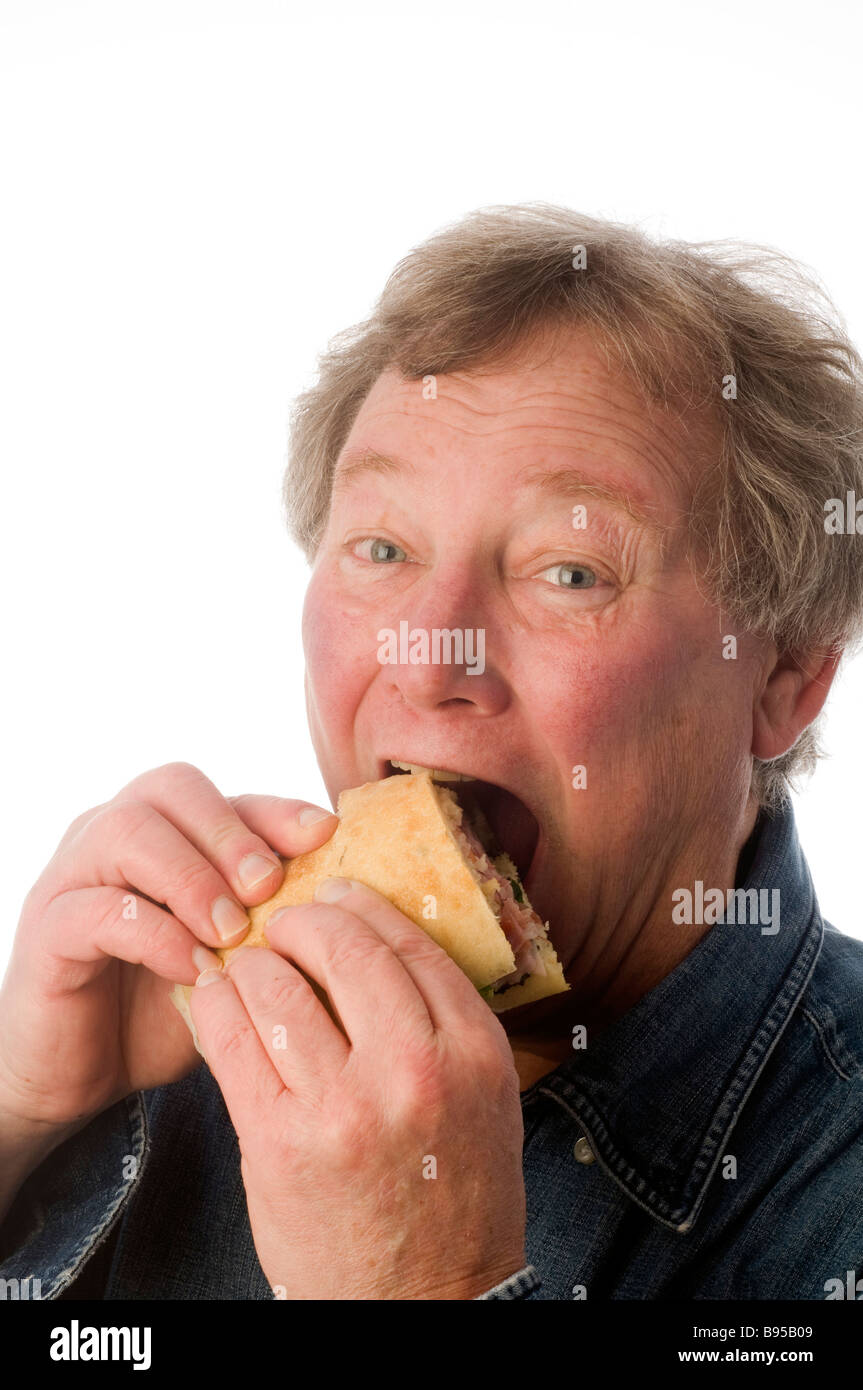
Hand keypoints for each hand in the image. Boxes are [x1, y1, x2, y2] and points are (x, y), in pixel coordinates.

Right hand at [0, 761, 338, 1144]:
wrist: (86, 1072)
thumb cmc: (167, 1003)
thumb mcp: (234, 956)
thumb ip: (274, 919)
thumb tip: (358, 907)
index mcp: (170, 831)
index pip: (229, 794)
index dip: (278, 811)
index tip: (325, 836)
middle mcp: (118, 834)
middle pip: (175, 786)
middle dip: (232, 832)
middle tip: (270, 886)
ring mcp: (75, 874)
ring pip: (129, 831)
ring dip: (191, 875)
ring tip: (232, 930)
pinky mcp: (47, 929)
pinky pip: (97, 907)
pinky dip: (154, 932)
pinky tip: (193, 968)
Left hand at [190, 878, 526, 1300]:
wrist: (427, 1302)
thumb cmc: (456, 1193)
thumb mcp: (485, 1096)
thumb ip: (443, 1018)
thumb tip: (376, 938)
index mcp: (473, 1051)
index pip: (409, 942)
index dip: (362, 904)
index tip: (335, 892)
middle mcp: (415, 1071)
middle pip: (343, 950)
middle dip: (302, 921)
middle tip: (282, 922)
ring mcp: (344, 1108)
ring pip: (279, 987)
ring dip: (253, 961)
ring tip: (245, 963)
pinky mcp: (281, 1143)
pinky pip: (234, 1042)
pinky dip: (218, 1004)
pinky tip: (216, 995)